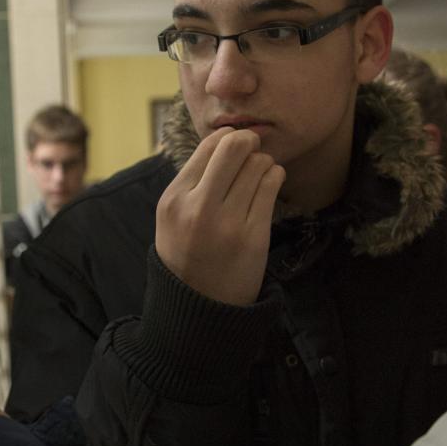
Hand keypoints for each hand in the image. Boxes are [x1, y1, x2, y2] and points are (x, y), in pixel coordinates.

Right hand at [154, 126, 283, 305]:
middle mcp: (198, 208)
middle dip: (249, 142)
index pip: (208, 145)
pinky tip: (269, 184)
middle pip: (235, 146)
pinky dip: (275, 177)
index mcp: (173, 200)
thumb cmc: (187, 255)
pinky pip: (271, 185)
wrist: (200, 307)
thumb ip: (191, 181)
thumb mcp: (171, 217)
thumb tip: (223, 138)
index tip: (235, 146)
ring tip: (259, 176)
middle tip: (253, 149)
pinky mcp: (253, 237)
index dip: (228, 138)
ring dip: (264, 163)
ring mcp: (227, 223)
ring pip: (258, 164)